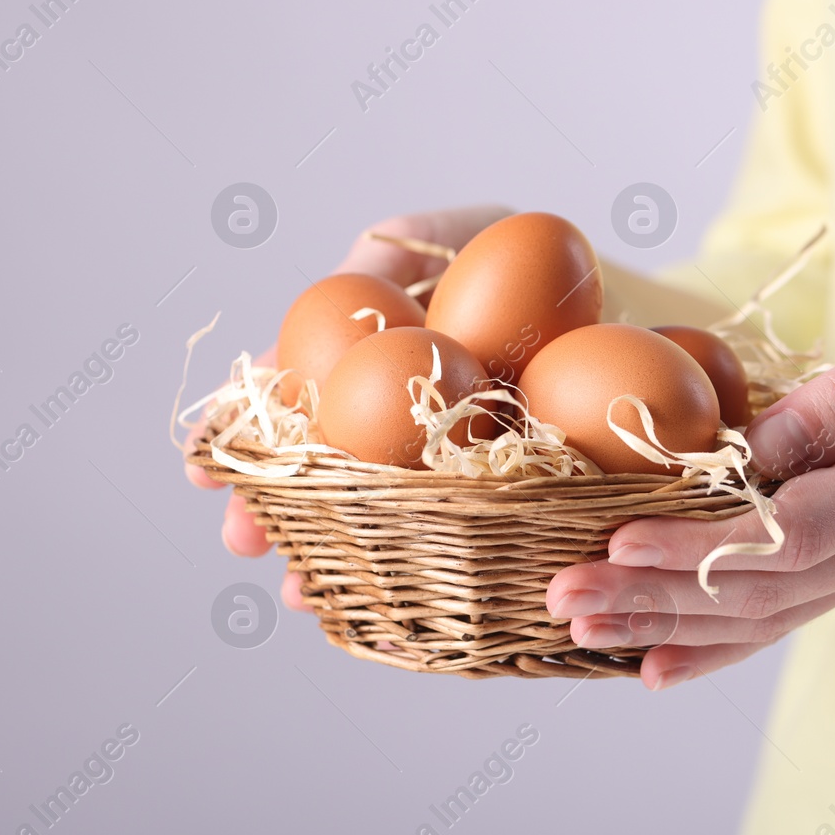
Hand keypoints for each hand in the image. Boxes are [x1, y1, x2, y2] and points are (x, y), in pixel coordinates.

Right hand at [185, 205, 512, 609]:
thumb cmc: (528, 253)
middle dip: (278, 513)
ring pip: (386, 524)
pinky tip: (399, 604)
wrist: (632, 301)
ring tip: (302, 591)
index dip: (244, 442)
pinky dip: (433, 575)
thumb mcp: (447, 231)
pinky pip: (473, 543)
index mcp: (372, 372)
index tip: (202, 468)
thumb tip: (345, 279)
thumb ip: (390, 249)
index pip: (292, 415)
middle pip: (326, 478)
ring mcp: (457, 473)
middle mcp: (403, 428)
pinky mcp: (523, 506)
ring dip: (336, 558)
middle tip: (243, 543)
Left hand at [546, 280, 834, 689]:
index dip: (704, 542)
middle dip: (651, 593)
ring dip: (664, 625)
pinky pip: (781, 619)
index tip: (621, 537)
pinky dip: (714, 646)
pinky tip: (653, 666)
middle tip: (559, 594)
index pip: (793, 528)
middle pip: (756, 588)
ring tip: (577, 626)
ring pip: (758, 616)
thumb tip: (762, 443)